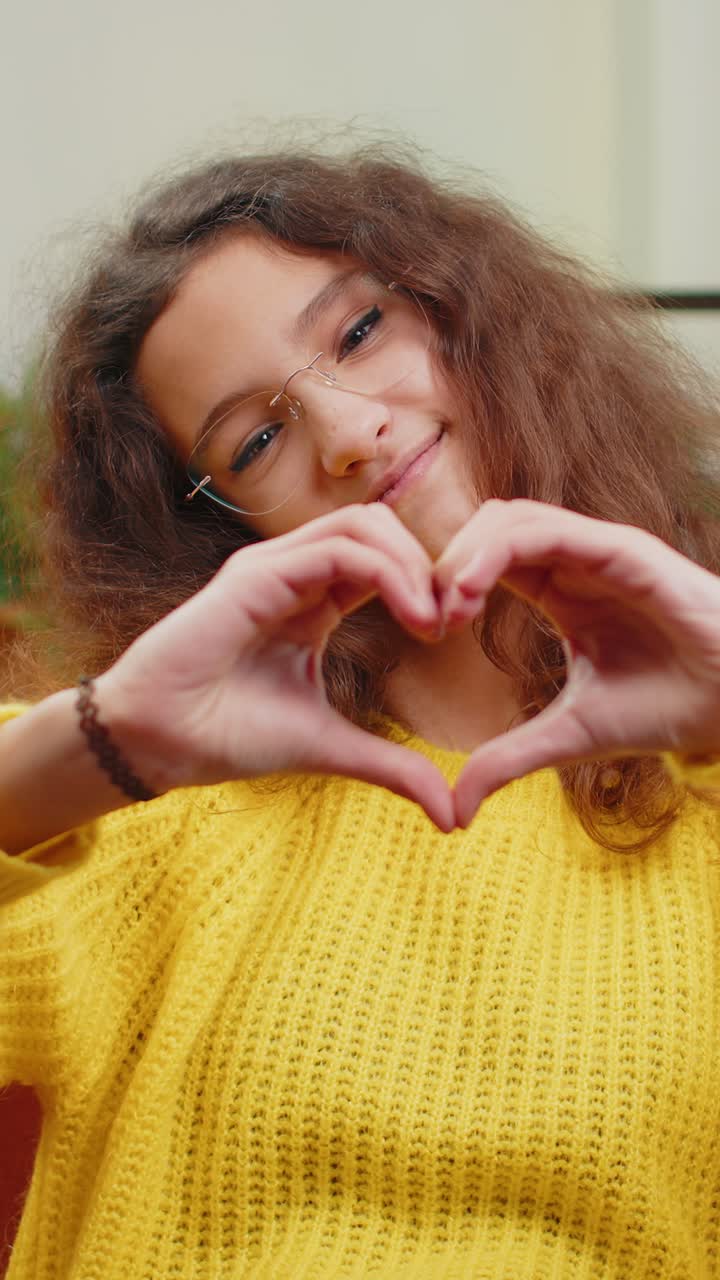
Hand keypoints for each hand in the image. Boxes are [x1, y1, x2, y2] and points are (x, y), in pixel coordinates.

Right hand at [97, 506, 454, 831]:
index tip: (454, 630)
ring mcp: (274, 568)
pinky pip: (338, 550)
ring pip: (364, 524)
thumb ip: (391, 766)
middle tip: (452, 620)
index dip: (426, 583)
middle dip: (428, 564)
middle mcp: (295, 572)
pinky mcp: (256, 575)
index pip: (384, 558)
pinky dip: (388, 573)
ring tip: (433, 620)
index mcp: (313, 600)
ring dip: (413, 564)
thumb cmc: (230, 736)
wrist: (160, 743)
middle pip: (380, 527)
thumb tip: (452, 814)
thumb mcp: (331, 747)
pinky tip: (411, 616)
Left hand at [433, 500, 719, 826]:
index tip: (426, 633)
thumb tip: (455, 809)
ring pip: (509, 517)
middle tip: (429, 620)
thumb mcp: (568, 737)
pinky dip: (497, 549)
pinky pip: (546, 529)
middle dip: (444, 565)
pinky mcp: (621, 549)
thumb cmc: (668, 709)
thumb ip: (508, 760)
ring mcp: (597, 549)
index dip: (446, 586)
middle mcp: (574, 561)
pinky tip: (471, 592)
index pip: (484, 560)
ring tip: (447, 608)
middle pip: (486, 528)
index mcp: (560, 591)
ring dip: (464, 554)